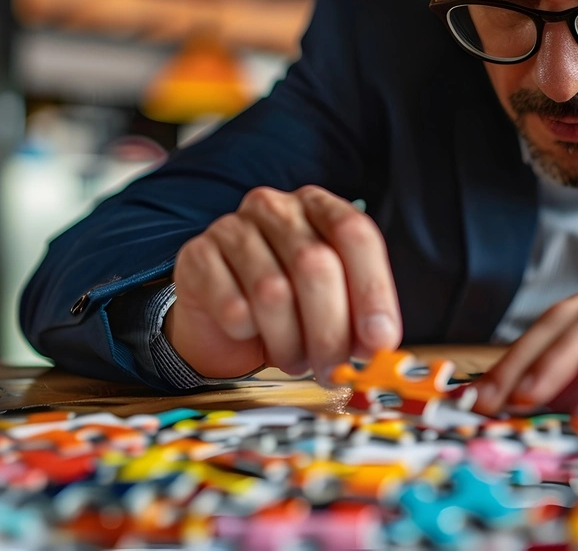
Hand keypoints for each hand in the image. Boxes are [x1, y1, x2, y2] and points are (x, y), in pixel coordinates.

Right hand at [164, 185, 400, 380]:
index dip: (372, 289)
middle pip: (314, 264)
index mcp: (319, 207)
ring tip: (296, 359)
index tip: (380, 339)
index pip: (354, 234)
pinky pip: (232, 306)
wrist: (223, 323)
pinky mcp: (197, 256)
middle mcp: (276, 208)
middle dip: (330, 329)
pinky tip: (251, 337)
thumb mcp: (334, 304)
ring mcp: (232, 227)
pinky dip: (248, 334)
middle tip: (333, 368)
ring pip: (273, 291)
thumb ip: (360, 315)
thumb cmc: (290, 308)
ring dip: (289, 342)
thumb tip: (380, 341)